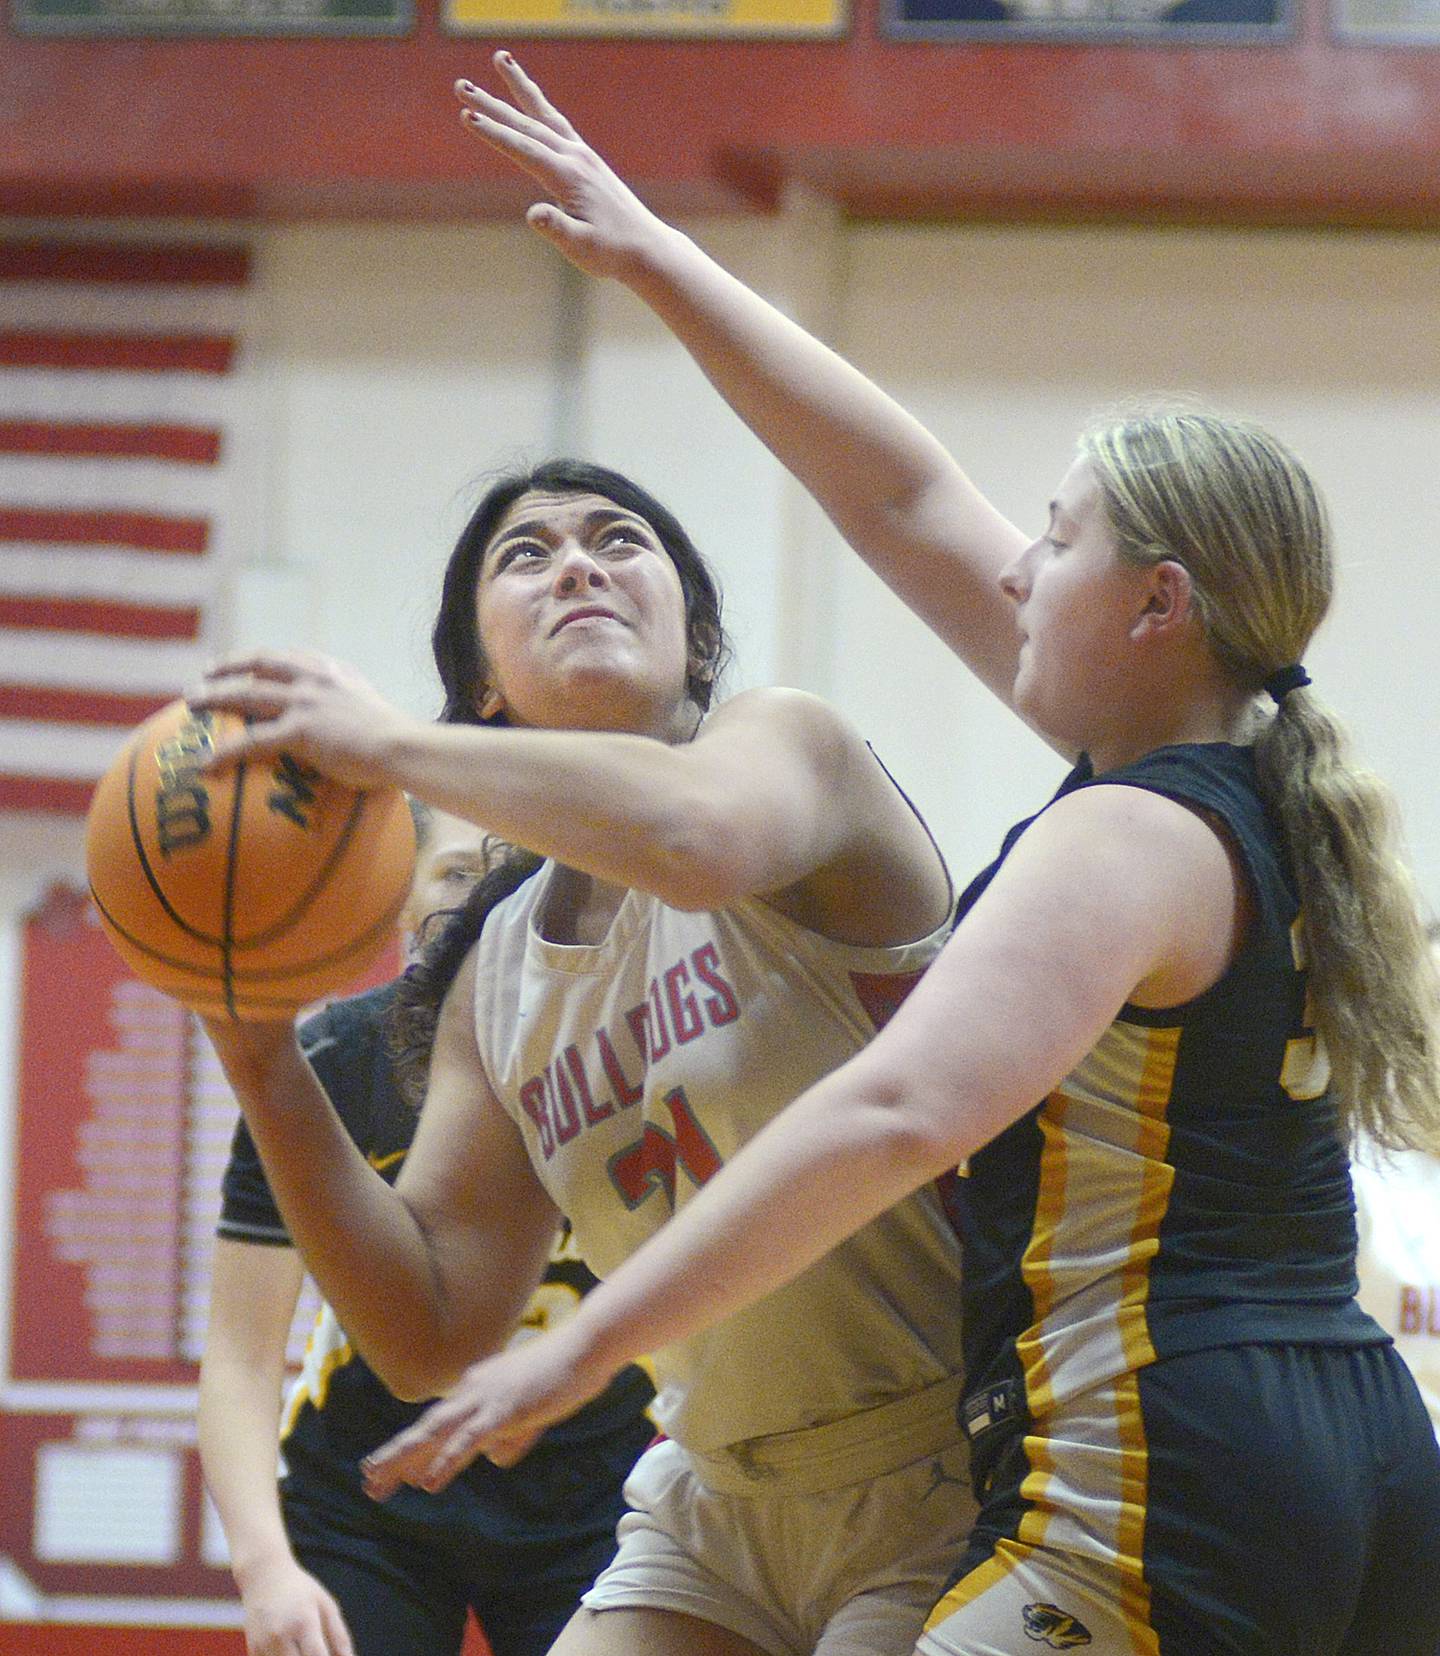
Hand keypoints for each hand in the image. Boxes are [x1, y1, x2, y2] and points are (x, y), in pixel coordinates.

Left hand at [186, 651, 416, 790]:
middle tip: (205, 675)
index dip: (263, 659)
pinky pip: (251, 741)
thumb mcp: (376, 714)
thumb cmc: (400, 742)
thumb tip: (354, 734)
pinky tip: (206, 763)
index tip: (247, 663)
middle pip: (260, 665)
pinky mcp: (298, 729)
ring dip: (214, 696)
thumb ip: (356, 714)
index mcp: (335, 673)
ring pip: (246, 694)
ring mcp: (304, 701)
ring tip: (192, 702)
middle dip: (228, 668)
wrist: (403, 746)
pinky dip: (225, 751)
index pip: (291, 657)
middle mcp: (315, 679)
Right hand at [236, 1554, 355, 1655]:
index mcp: (304, 1623)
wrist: (264, 1577)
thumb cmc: (301, 1592)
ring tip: (303, 1647)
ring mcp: (263, 1646)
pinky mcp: (252, 1652)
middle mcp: (280, 1636)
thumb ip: (340, 1638)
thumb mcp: (326, 1606)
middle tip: (317, 1650)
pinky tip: (291, 1649)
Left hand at [361, 1318, 620, 1499]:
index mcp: (477, 1388)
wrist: (586, 1346)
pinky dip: (447, 1460)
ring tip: (378, 1482)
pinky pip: (469, 1439)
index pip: (437, 1423)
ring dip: (404, 1458)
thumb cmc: (564, 1373)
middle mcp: (473, 1390)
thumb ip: (510, 1434)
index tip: (386, 1470)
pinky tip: (429, 1482)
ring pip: (436, 1432)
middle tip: (367, 1481)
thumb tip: (493, 1457)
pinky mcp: (505, 1408)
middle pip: (426, 1428)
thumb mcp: (531, 1410)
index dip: (411, 1448)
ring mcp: (487, 1398)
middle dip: (395, 1456)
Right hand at [455, 52, 679, 283]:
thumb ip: (557, 229)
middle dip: (492, 105)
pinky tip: (530, 101)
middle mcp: (576, 157)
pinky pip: (558, 124)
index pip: (525, 150)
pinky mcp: (587, 159)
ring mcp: (583, 155)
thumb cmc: (612, 253)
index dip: (495, 134)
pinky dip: (539, 106)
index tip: (467, 117)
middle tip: (460, 85)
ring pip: (544, 115)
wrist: (646, 247)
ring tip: (500, 58)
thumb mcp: (582, 248)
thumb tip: (534, 214)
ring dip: (518, 87)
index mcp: (569, 177)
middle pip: (527, 124)